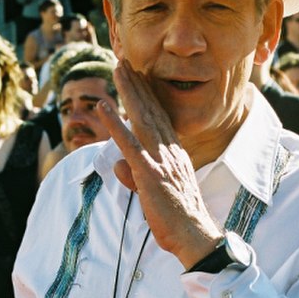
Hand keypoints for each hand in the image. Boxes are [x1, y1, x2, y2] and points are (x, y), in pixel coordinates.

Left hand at [97, 60, 222, 268]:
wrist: (194, 235)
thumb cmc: (178, 217)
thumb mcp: (157, 193)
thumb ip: (137, 176)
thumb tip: (119, 166)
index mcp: (174, 154)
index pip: (160, 119)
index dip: (149, 96)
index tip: (140, 78)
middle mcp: (169, 150)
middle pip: (151, 111)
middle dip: (138, 85)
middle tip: (127, 63)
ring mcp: (159, 160)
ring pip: (142, 118)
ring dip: (128, 92)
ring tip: (119, 69)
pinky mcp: (148, 173)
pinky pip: (128, 144)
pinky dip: (115, 123)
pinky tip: (104, 105)